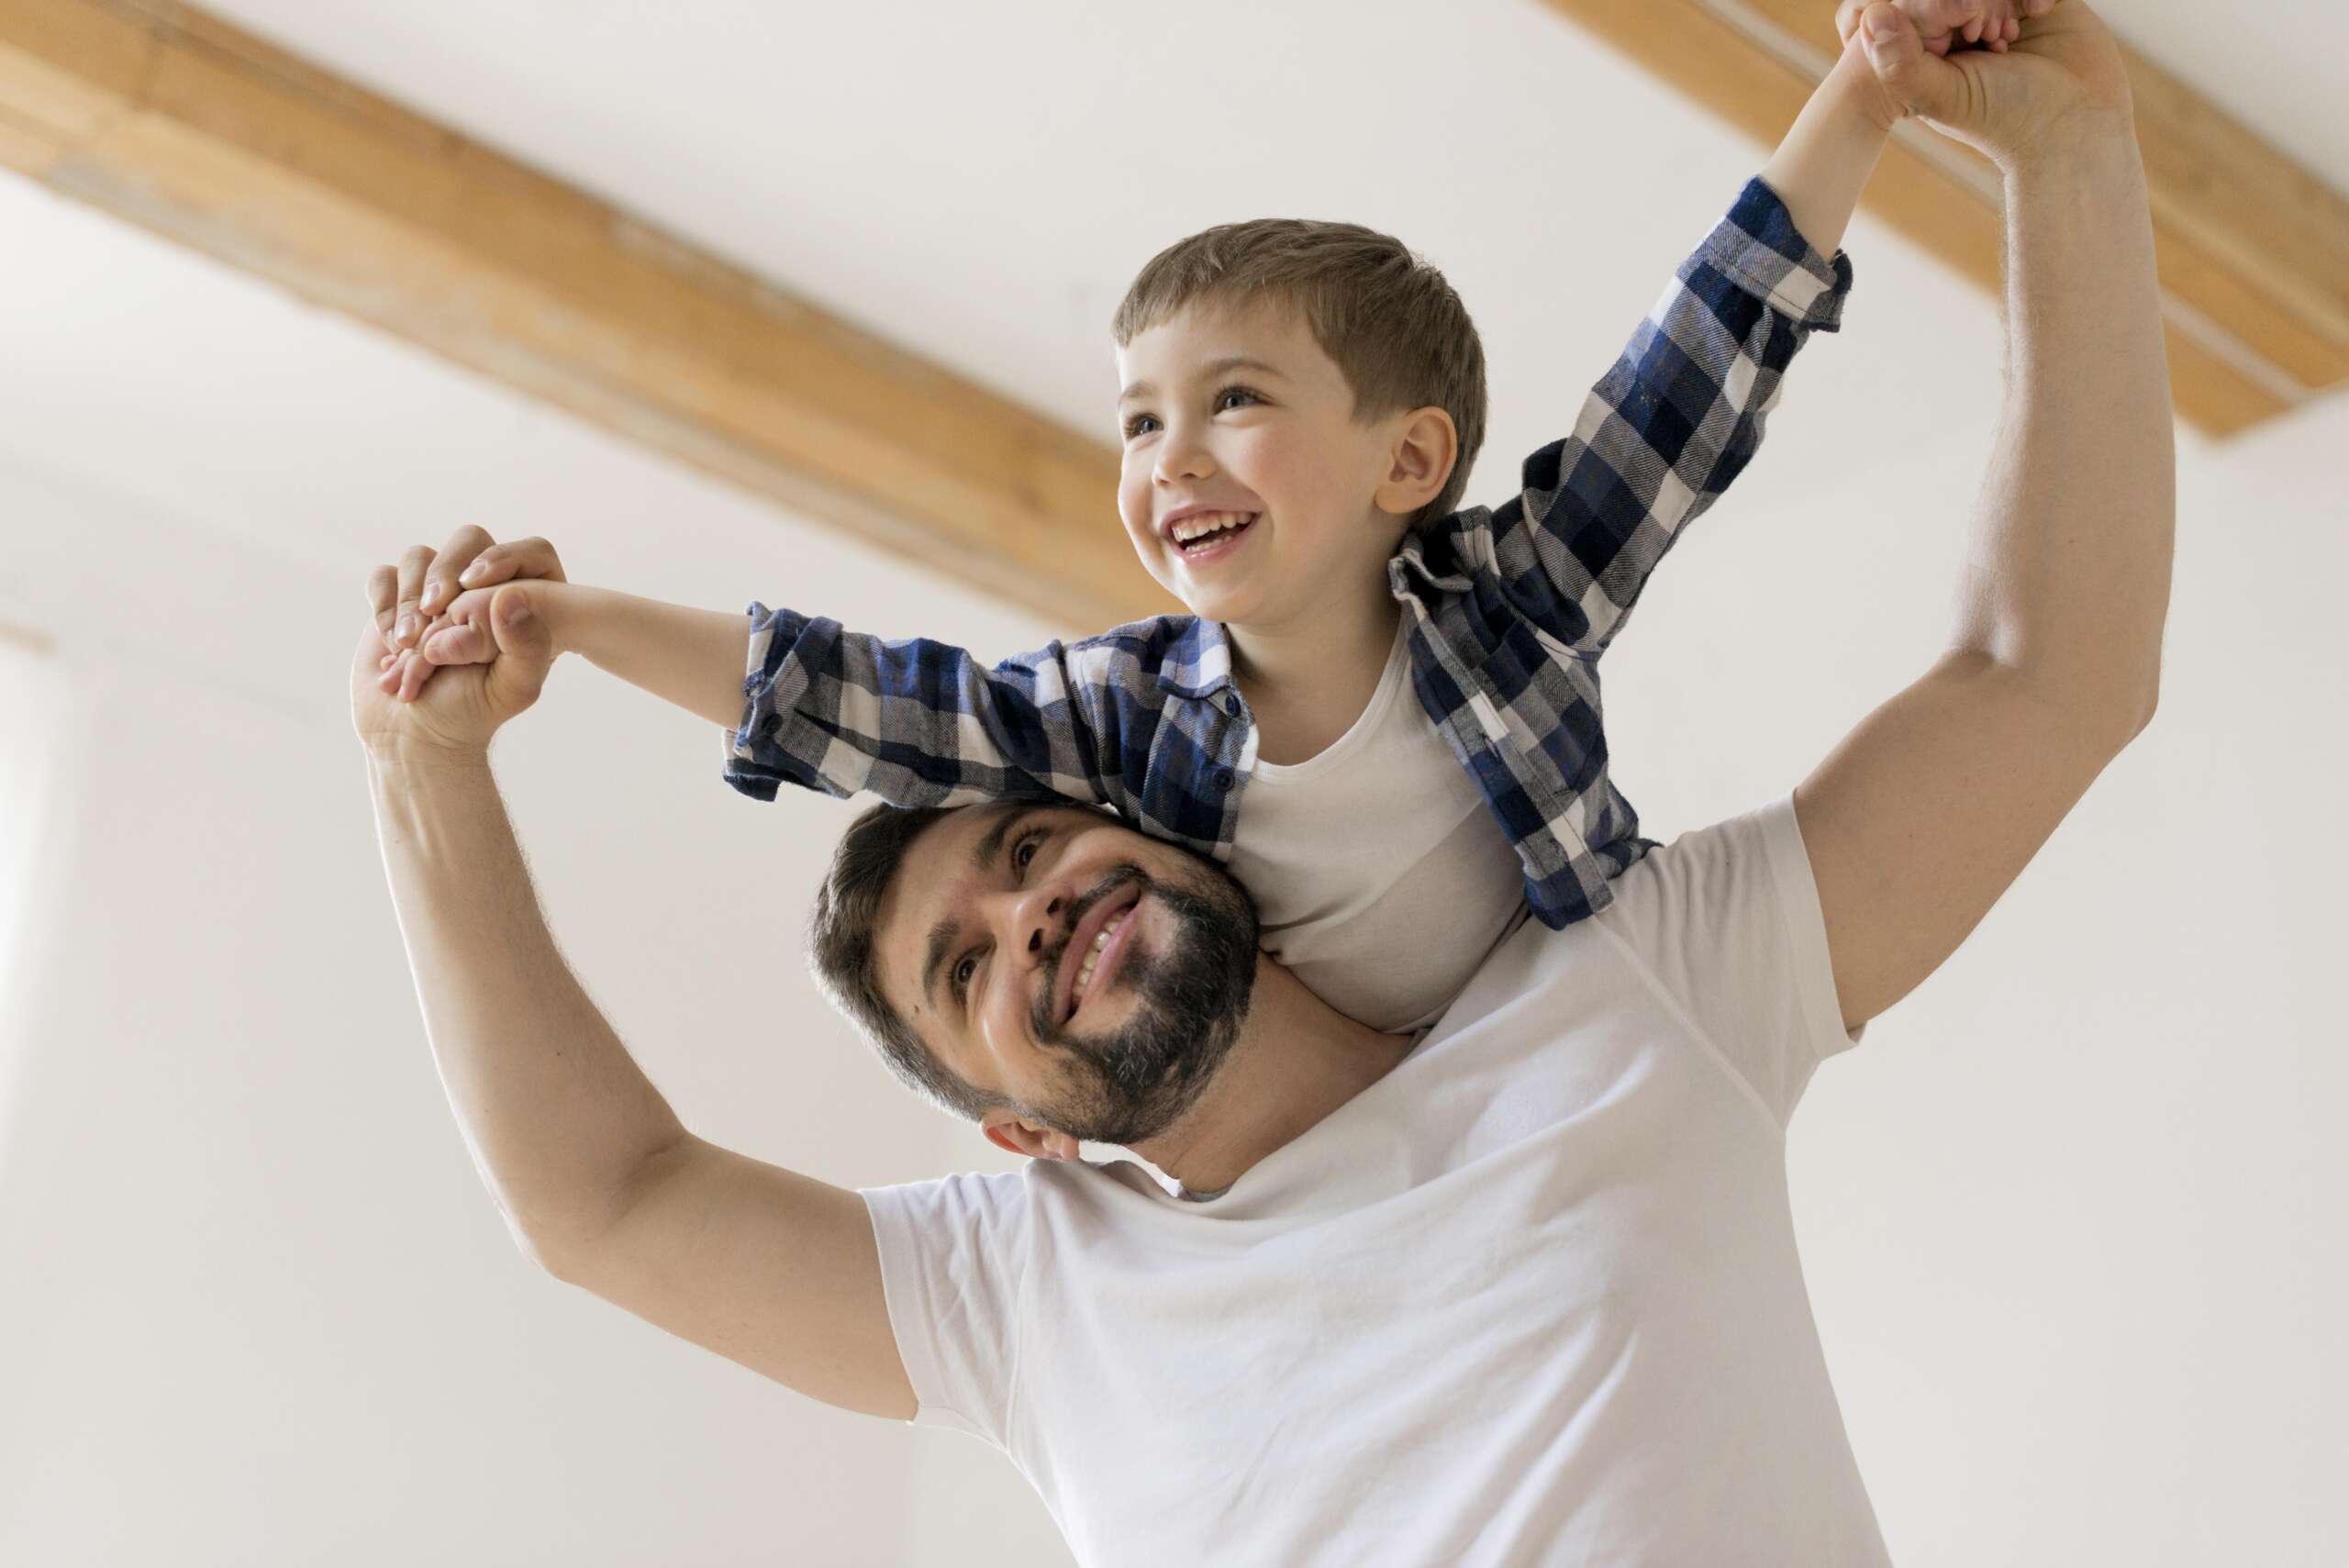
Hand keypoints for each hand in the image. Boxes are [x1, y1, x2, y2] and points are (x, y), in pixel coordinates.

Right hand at [352, 559, 559, 760]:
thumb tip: (511, 595)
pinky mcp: (395, 597)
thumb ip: (526, 645)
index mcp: (526, 602)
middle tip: (434, 611)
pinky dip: (384, 607)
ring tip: (410, 648)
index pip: (531, 552)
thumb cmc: (471, 713)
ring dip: (411, 601)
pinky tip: (394, 646)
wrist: (413, 734)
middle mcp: (482, 587)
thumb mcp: (512, 688)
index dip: (505, 558)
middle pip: (470, 539)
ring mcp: (436, 588)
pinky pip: (384, 575)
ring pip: (421, 557)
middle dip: (447, 572)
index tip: (476, 585)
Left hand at [1838, 0, 2131, 168]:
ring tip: (2011, 37)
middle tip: (1991, 39)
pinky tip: (2041, 11)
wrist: (2076, 125)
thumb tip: (1871, 16)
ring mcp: (1999, 9)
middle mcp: (1959, 25)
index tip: (1963, 36)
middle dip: (1973, 2)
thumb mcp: (1943, 95)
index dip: (1932, 7)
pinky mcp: (2036, 0)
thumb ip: (1901, 62)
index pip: (1912, 3)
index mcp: (1925, 46)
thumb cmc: (2004, 120)